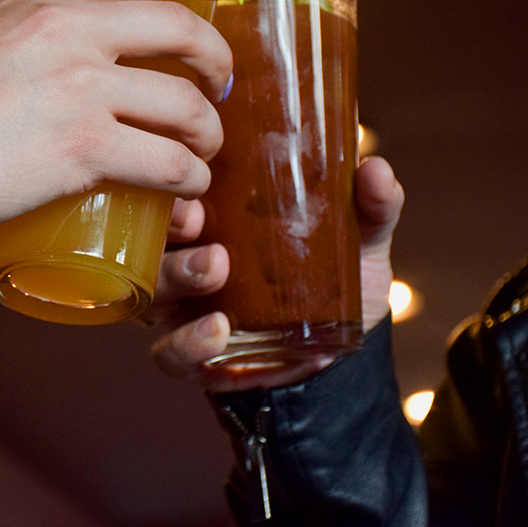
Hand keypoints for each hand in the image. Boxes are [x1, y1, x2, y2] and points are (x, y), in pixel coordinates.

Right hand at [0, 0, 235, 296]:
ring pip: (184, 105)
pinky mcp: (83, 148)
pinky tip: (187, 188)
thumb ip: (27, 35)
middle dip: (217, 56)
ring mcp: (80, 90)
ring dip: (209, 131)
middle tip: (222, 80)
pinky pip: (167, 162)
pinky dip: (189, 178)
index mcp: (40, 0)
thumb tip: (65, 52)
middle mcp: (68, 33)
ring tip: (204, 148)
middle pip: (180, 30)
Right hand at [149, 156, 404, 391]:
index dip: (176, 179)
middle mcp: (190, 259)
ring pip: (154, 290)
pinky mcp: (194, 358)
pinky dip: (186, 343)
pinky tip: (218, 331)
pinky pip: (169, 354)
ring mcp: (186, 310)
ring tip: (213, 268)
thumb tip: (375, 168)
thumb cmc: (338, 284)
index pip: (178, 191)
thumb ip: (373, 207)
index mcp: (218, 221)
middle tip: (197, 220)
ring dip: (177, 275)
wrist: (346, 358)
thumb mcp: (361, 241)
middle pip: (152, 237)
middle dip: (169, 225)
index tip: (196, 171)